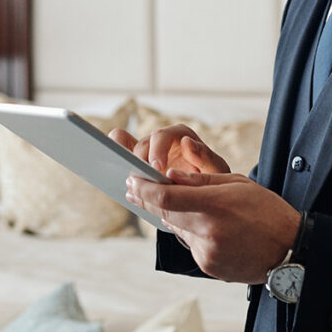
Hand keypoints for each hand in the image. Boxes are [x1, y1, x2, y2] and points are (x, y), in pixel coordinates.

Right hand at [109, 125, 229, 175]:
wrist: (203, 195)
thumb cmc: (212, 180)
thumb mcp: (216, 171)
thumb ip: (206, 158)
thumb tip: (187, 143)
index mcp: (180, 135)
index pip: (162, 135)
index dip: (157, 151)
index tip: (157, 169)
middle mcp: (161, 140)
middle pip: (141, 143)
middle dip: (139, 161)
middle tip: (141, 180)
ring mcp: (147, 150)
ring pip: (125, 147)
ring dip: (125, 162)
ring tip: (128, 181)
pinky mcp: (136, 162)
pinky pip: (119, 154)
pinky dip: (115, 163)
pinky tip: (119, 181)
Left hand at [125, 169, 300, 284]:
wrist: (291, 251)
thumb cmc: (267, 211)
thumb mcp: (237, 183)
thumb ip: (200, 180)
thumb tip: (169, 175)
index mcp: (215, 205)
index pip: (165, 195)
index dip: (144, 188)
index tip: (131, 179)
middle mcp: (208, 231)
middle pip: (164, 213)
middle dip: (147, 199)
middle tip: (133, 188)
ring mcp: (207, 252)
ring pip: (176, 229)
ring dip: (171, 215)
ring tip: (170, 202)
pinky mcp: (208, 266)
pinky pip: (189, 244)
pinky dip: (189, 232)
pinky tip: (203, 225)